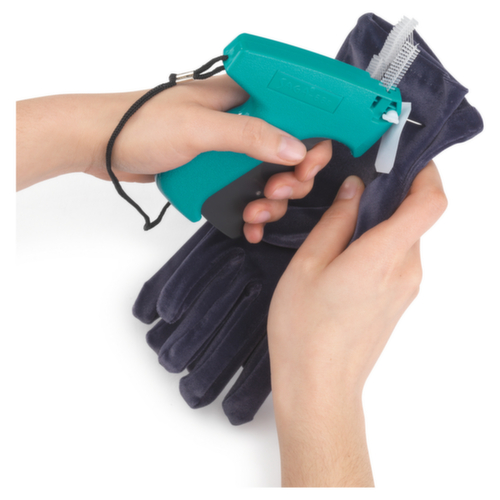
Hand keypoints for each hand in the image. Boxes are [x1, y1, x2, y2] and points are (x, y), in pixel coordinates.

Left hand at [17, 75, 331, 242]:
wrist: (100, 145)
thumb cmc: (141, 123)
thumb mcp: (200, 128)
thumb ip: (250, 136)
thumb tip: (295, 147)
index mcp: (241, 99)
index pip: (294, 113)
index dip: (310, 139)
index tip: (309, 164)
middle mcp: (239, 124)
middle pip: (286, 154)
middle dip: (289, 179)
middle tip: (276, 191)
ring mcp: (227, 152)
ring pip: (266, 179)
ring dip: (268, 202)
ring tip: (254, 212)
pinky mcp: (214, 173)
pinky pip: (244, 194)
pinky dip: (251, 212)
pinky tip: (249, 225)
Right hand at [267, 161, 446, 486]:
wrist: (319, 385)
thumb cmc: (305, 331)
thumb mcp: (309, 264)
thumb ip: (336, 221)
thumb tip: (355, 191)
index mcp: (383, 256)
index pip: (430, 201)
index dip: (424, 171)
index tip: (400, 157)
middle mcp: (405, 270)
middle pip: (415, 215)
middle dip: (389, 194)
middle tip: (351, 190)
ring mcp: (405, 288)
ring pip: (404, 236)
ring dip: (380, 221)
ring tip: (338, 226)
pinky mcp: (397, 299)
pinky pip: (397, 257)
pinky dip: (378, 243)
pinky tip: (344, 253)